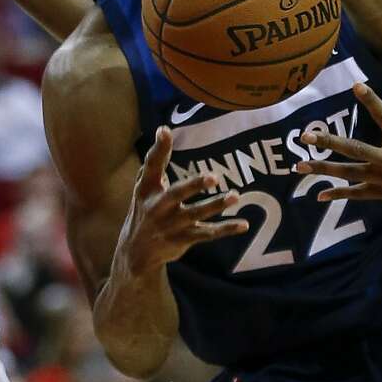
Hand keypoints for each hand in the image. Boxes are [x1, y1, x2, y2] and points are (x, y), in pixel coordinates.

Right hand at [116, 127, 247, 272]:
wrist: (137, 251)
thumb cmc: (145, 209)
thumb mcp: (145, 188)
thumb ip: (156, 163)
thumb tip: (164, 130)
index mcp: (147, 189)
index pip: (151, 166)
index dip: (158, 149)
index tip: (164, 130)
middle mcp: (158, 207)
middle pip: (177, 194)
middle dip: (194, 185)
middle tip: (214, 177)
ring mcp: (171, 225)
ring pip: (197, 214)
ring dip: (216, 205)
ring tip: (235, 196)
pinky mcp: (183, 239)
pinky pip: (208, 234)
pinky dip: (226, 229)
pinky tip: (244, 225)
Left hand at [293, 83, 381, 217]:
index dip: (371, 100)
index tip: (356, 86)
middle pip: (355, 149)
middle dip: (329, 141)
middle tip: (305, 136)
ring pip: (350, 174)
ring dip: (324, 169)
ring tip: (299, 166)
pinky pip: (359, 195)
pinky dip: (339, 194)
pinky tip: (319, 194)